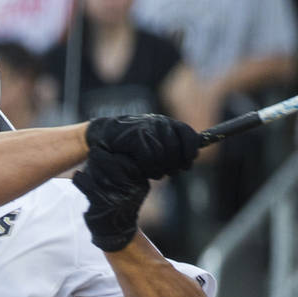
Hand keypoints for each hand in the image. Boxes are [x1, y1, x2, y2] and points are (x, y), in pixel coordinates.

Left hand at [73, 147, 148, 251]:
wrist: (117, 234)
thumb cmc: (120, 205)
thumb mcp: (129, 187)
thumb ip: (123, 169)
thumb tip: (106, 146)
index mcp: (140, 182)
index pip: (126, 160)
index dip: (113, 151)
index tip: (102, 146)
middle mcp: (132, 190)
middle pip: (114, 164)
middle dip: (101, 157)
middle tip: (93, 152)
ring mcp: (119, 198)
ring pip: (101, 174)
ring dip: (91, 168)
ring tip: (85, 166)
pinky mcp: (105, 206)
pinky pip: (90, 187)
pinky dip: (81, 180)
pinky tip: (77, 176)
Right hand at [85, 115, 200, 179]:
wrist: (105, 135)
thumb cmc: (133, 143)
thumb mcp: (155, 143)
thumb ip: (173, 149)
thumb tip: (192, 159)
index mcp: (168, 123)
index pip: (188, 135)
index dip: (190, 153)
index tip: (186, 165)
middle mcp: (160, 123)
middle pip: (176, 149)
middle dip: (174, 165)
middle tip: (168, 173)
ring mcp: (147, 128)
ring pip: (162, 154)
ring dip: (160, 169)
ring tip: (154, 173)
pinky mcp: (135, 136)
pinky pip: (148, 157)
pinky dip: (148, 168)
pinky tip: (144, 170)